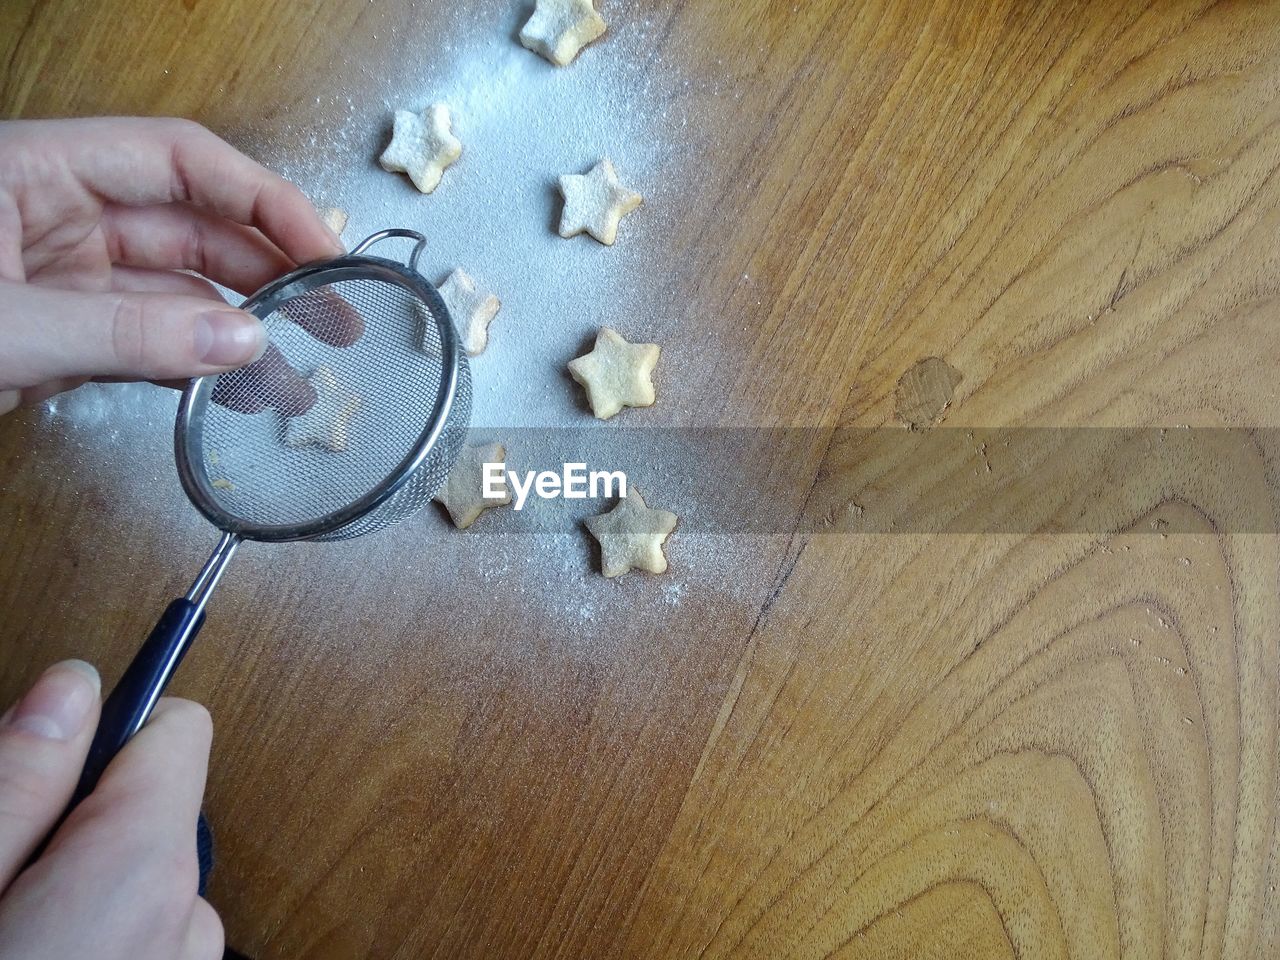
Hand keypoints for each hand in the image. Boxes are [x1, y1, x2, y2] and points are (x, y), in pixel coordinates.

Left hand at [0, 116, 346, 414]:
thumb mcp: (8, 326)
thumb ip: (122, 332)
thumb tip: (243, 341)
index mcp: (40, 172)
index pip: (180, 161)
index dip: (262, 200)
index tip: (325, 252)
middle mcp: (61, 216)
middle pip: (194, 228)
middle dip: (271, 273)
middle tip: (335, 318)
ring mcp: (64, 279)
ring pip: (179, 296)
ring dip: (240, 337)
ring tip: (297, 382)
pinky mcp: (64, 338)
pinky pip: (148, 343)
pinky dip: (196, 369)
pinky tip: (239, 392)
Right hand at [0, 661, 220, 958]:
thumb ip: (21, 782)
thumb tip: (74, 686)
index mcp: (141, 875)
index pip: (180, 730)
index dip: (107, 728)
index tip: (48, 746)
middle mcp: (188, 920)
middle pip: (152, 806)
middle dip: (76, 817)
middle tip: (6, 861)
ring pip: (139, 877)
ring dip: (80, 883)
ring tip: (15, 924)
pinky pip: (141, 931)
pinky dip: (96, 930)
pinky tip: (44, 950)